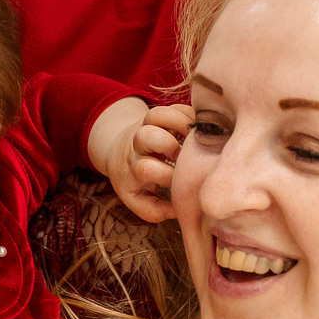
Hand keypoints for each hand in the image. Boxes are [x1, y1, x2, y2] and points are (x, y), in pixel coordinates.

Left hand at [91, 100, 191, 223]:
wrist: (119, 152)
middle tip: (183, 157)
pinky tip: (199, 131)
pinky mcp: (163, 113)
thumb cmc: (134, 181)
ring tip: (194, 139)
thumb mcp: (137, 200)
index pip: (146, 168)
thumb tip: (179, 210)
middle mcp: (138, 143)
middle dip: (168, 145)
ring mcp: (149, 125)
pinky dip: (191, 115)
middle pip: (147, 136)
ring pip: (159, 113)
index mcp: (133, 166)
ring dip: (179, 124)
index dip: (166, 176)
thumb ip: (155, 211)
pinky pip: (177, 107)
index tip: (179, 185)